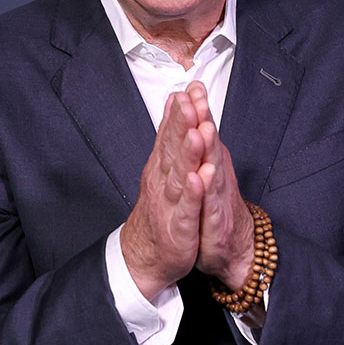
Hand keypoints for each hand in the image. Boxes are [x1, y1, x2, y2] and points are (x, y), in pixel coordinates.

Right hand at [120, 88, 205, 299]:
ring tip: (196, 133)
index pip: (170, 135)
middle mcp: (162, 181)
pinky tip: (197, 179)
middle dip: (182, 125)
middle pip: (173, 149)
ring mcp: (169, 204)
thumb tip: (175, 101)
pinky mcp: (177, 227)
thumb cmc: (160, 210)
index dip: (180, 113)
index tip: (188, 90)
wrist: (146, 255)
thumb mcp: (164, 168)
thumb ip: (170, 135)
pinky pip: (185, 208)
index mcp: (162, 167)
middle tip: (189, 101)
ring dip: (187, 154)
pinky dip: (192, 194)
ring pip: (179, 175)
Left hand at [185, 82, 254, 290]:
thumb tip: (195, 117)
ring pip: (212, 170)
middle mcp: (216, 176)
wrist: (234, 249)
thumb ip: (202, 146)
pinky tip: (202, 176)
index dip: (198, 110)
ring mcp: (217, 198)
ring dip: (207, 150)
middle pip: (209, 145)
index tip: (191, 86)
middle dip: (202, 121)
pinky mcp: (215, 221)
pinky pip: (210, 204)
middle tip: (196, 97)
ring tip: (202, 129)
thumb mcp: (207, 174)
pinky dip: (205, 190)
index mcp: (211, 164)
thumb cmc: (216, 209)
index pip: (202, 133)